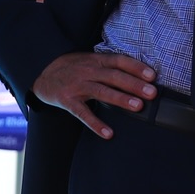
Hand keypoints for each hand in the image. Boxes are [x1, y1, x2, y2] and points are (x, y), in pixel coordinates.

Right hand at [33, 52, 157, 139]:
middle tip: (152, 93)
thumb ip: (110, 67)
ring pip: (102, 92)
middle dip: (134, 84)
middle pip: (114, 76)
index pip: (119, 61)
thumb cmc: (73, 68)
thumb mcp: (90, 61)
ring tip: (138, 107)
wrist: (42, 73)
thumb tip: (138, 76)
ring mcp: (77, 86)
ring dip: (121, 99)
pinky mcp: (67, 101)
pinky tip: (108, 133)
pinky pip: (83, 113)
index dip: (136, 67)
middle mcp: (88, 71)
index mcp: (96, 60)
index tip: (152, 75)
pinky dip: (96, 124)